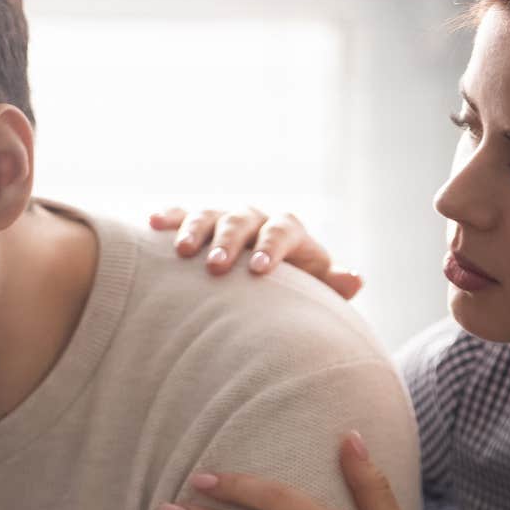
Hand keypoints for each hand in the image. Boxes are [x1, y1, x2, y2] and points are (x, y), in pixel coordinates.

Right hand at [149, 206, 362, 299]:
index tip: (259, 270)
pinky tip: (153, 223)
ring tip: (183, 252)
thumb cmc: (291, 295)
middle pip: (243, 220)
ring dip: (196, 230)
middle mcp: (256, 221)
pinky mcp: (197, 226)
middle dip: (229, 240)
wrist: (263, 285)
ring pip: (210, 215)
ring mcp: (225, 220)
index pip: (283, 230)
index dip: (272, 247)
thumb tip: (355, 279)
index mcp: (287, 232)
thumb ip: (331, 286)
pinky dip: (170, 217)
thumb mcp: (313, 292)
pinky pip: (182, 215)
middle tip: (216, 265)